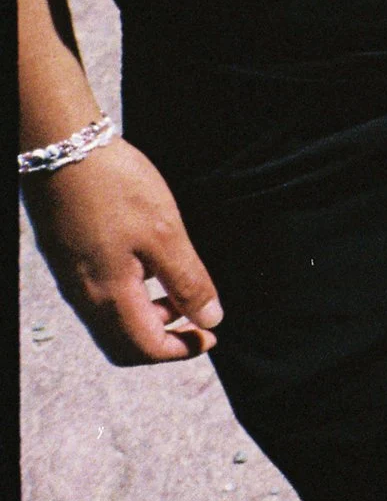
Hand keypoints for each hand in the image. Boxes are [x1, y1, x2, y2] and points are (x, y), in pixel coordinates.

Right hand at [22, 137, 221, 364]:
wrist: (63, 150)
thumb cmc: (115, 188)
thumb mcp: (166, 233)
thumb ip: (188, 280)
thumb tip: (210, 318)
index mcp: (108, 296)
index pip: (144, 349)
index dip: (181, 350)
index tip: (210, 337)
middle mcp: (84, 296)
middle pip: (124, 344)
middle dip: (164, 339)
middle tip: (198, 320)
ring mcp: (72, 279)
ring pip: (111, 321)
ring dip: (148, 317)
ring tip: (180, 291)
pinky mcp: (68, 259)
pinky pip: (101, 296)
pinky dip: (131, 297)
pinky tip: (150, 268)